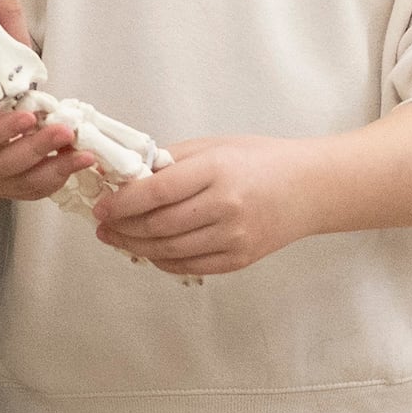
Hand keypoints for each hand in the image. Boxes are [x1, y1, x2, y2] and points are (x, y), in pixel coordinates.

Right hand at [0, 88, 88, 206]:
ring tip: (86, 154)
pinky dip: (62, 177)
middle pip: (7, 165)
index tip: (30, 117)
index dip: (3, 131)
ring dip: (59, 169)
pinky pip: (40, 190)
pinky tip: (80, 161)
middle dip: (39, 149)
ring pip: (27, 183)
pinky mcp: (16, 189)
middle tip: (66, 132)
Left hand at [91, 135, 330, 279]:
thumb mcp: (216, 146)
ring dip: (136, 247)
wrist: (309, 188)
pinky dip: (163, 261)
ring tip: (117, 239)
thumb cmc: (261, 160)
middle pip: (158, 225)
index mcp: (216, 171)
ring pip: (169, 251)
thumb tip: (130, 175)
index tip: (101, 206)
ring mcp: (234, 237)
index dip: (122, 202)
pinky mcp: (239, 259)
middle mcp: (225, 207)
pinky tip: (149, 251)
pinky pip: (190, 266)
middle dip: (122, 227)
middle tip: (103, 226)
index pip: (156, 191)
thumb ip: (173, 161)